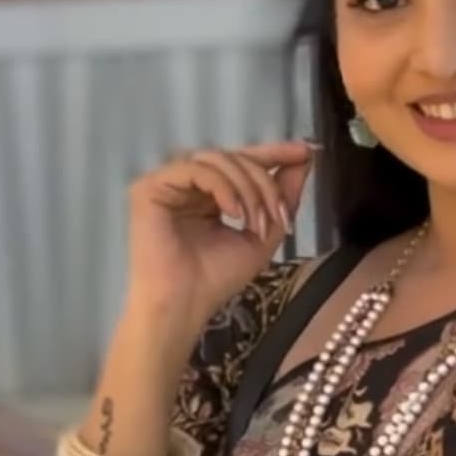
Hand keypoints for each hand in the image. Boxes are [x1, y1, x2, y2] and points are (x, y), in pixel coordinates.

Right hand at [126, 140, 315, 344]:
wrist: (183, 305)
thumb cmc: (216, 279)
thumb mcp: (263, 237)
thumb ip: (282, 199)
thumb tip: (304, 161)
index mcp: (210, 194)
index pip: (242, 161)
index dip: (274, 152)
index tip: (306, 150)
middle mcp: (188, 184)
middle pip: (234, 157)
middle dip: (265, 181)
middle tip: (280, 213)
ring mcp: (168, 183)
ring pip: (217, 159)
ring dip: (247, 187)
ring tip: (256, 223)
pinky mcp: (150, 187)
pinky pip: (194, 169)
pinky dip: (222, 186)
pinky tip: (233, 213)